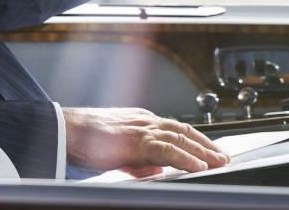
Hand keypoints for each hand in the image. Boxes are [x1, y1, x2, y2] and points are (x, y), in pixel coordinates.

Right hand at [63, 107, 229, 175]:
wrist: (65, 130)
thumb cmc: (83, 139)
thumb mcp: (116, 150)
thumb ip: (139, 159)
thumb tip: (157, 169)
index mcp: (138, 120)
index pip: (174, 128)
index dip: (195, 139)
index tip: (209, 150)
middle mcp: (143, 120)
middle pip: (183, 131)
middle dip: (206, 145)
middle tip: (224, 157)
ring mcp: (140, 128)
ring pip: (181, 138)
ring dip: (203, 152)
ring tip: (219, 162)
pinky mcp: (136, 140)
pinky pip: (167, 149)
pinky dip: (186, 158)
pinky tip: (198, 166)